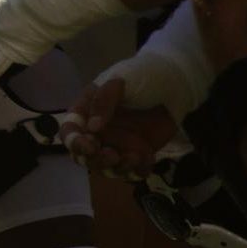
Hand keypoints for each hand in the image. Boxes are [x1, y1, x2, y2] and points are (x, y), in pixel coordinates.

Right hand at [61, 77, 180, 179]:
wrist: (177, 83)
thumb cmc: (142, 77)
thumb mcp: (119, 81)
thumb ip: (104, 101)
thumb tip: (92, 128)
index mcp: (86, 113)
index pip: (69, 132)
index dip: (74, 143)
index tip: (90, 146)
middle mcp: (98, 132)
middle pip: (85, 156)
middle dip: (96, 160)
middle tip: (113, 155)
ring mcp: (118, 144)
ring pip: (108, 168)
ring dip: (117, 168)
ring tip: (134, 157)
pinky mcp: (138, 153)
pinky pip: (134, 171)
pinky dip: (138, 171)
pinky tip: (147, 158)